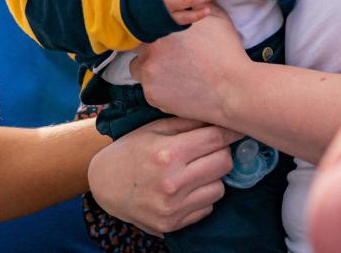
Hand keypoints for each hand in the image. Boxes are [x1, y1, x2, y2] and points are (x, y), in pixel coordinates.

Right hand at [88, 117, 239, 234]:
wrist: (104, 185)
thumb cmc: (129, 151)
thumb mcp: (153, 129)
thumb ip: (186, 122)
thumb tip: (218, 116)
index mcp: (167, 153)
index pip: (215, 139)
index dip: (230, 132)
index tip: (236, 128)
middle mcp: (173, 182)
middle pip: (224, 163)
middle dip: (222, 152)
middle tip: (212, 148)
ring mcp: (174, 207)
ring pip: (220, 188)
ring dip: (213, 177)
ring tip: (196, 170)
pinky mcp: (173, 224)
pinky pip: (207, 208)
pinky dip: (202, 196)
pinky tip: (187, 187)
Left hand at [131, 8, 246, 122]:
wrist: (234, 89)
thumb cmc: (226, 52)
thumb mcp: (215, 18)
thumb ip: (195, 4)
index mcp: (160, 31)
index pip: (142, 26)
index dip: (151, 30)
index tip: (161, 35)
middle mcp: (148, 53)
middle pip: (138, 48)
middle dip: (150, 50)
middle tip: (170, 55)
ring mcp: (148, 77)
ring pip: (140, 69)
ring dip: (151, 69)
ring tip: (174, 71)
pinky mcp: (152, 97)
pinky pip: (149, 89)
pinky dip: (159, 88)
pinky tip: (178, 86)